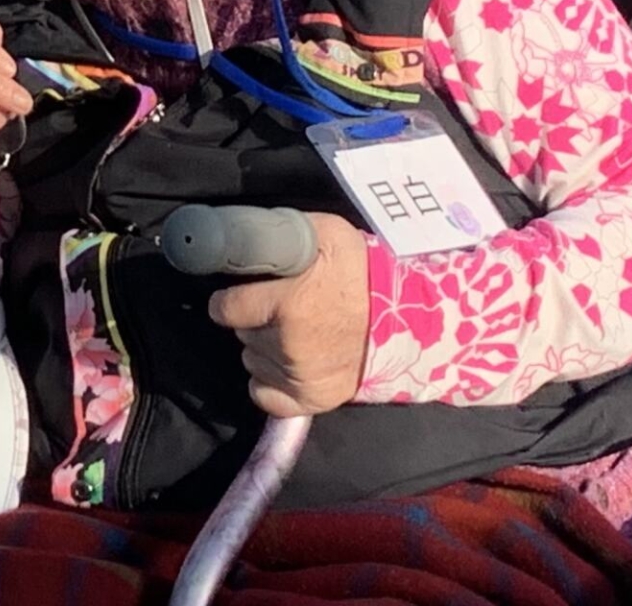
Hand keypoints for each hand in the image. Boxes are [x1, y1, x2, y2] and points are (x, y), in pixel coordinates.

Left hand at [206, 212, 368, 417]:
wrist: (407, 316)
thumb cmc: (361, 269)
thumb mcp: (322, 233)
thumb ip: (276, 234)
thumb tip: (233, 231)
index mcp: (286, 304)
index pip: (224, 309)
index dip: (229, 299)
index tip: (239, 294)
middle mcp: (288, 345)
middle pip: (242, 334)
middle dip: (255, 321)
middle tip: (281, 309)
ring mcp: (301, 376)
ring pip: (253, 361)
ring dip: (264, 349)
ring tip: (294, 333)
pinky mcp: (314, 399)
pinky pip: (266, 397)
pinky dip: (271, 382)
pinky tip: (287, 363)